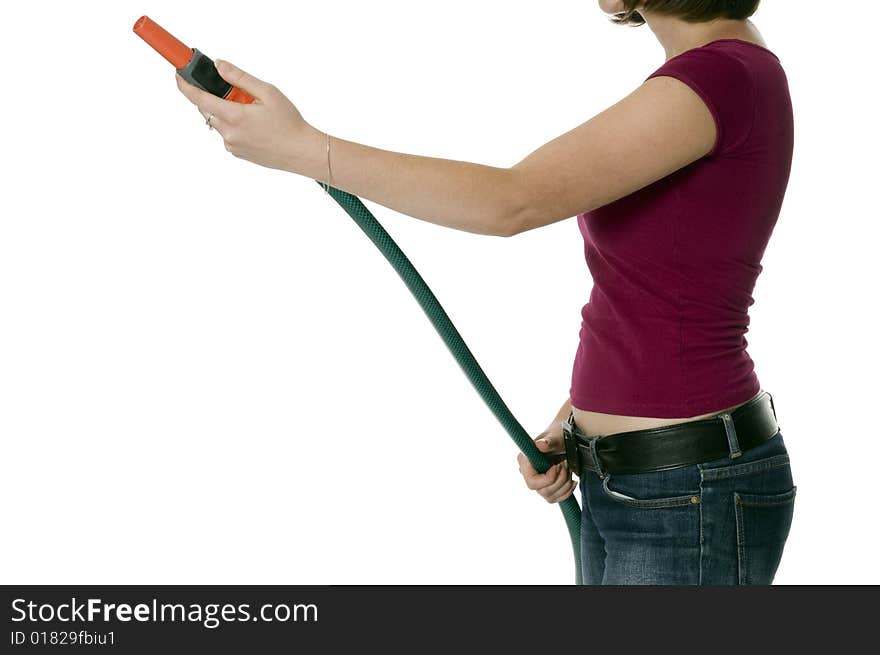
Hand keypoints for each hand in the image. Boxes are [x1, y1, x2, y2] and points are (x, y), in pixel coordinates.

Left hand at [175, 59, 315, 171]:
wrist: (302, 152)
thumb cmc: (290, 123)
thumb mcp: (267, 92)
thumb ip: (239, 78)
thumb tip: (219, 66)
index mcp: (234, 116)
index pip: (198, 98)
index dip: (185, 85)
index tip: (178, 75)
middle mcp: (229, 134)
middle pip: (207, 109)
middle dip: (214, 97)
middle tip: (237, 93)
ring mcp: (232, 146)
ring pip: (218, 122)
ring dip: (227, 112)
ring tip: (253, 112)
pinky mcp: (237, 153)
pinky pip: (227, 134)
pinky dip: (234, 125)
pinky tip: (256, 126)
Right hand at [517, 422, 576, 503]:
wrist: (566, 439)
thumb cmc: (559, 435)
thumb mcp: (556, 437)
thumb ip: (549, 441)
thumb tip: (541, 444)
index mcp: (524, 461)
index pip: (532, 482)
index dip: (548, 479)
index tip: (558, 466)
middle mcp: (528, 474)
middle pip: (542, 492)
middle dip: (560, 481)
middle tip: (566, 465)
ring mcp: (537, 482)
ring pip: (550, 497)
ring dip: (565, 485)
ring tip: (569, 469)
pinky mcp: (546, 488)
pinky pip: (555, 499)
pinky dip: (567, 492)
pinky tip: (573, 480)